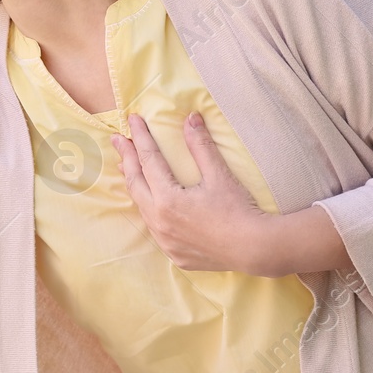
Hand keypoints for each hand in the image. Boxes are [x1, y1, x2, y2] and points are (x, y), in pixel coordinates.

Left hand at [112, 111, 269, 273]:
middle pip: (135, 182)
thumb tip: (190, 118)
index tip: (133, 120)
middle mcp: (159, 221)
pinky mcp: (174, 253)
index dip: (140, 138)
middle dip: (126, 158)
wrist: (255, 249)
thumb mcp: (219, 175)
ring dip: (135, 184)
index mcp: (167, 199)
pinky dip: (148, 209)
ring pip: (141, 206)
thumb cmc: (238, 210)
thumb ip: (201, 146)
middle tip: (118, 139)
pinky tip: (150, 203)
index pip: (148, 159)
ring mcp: (165, 240)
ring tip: (126, 167)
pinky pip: (154, 227)